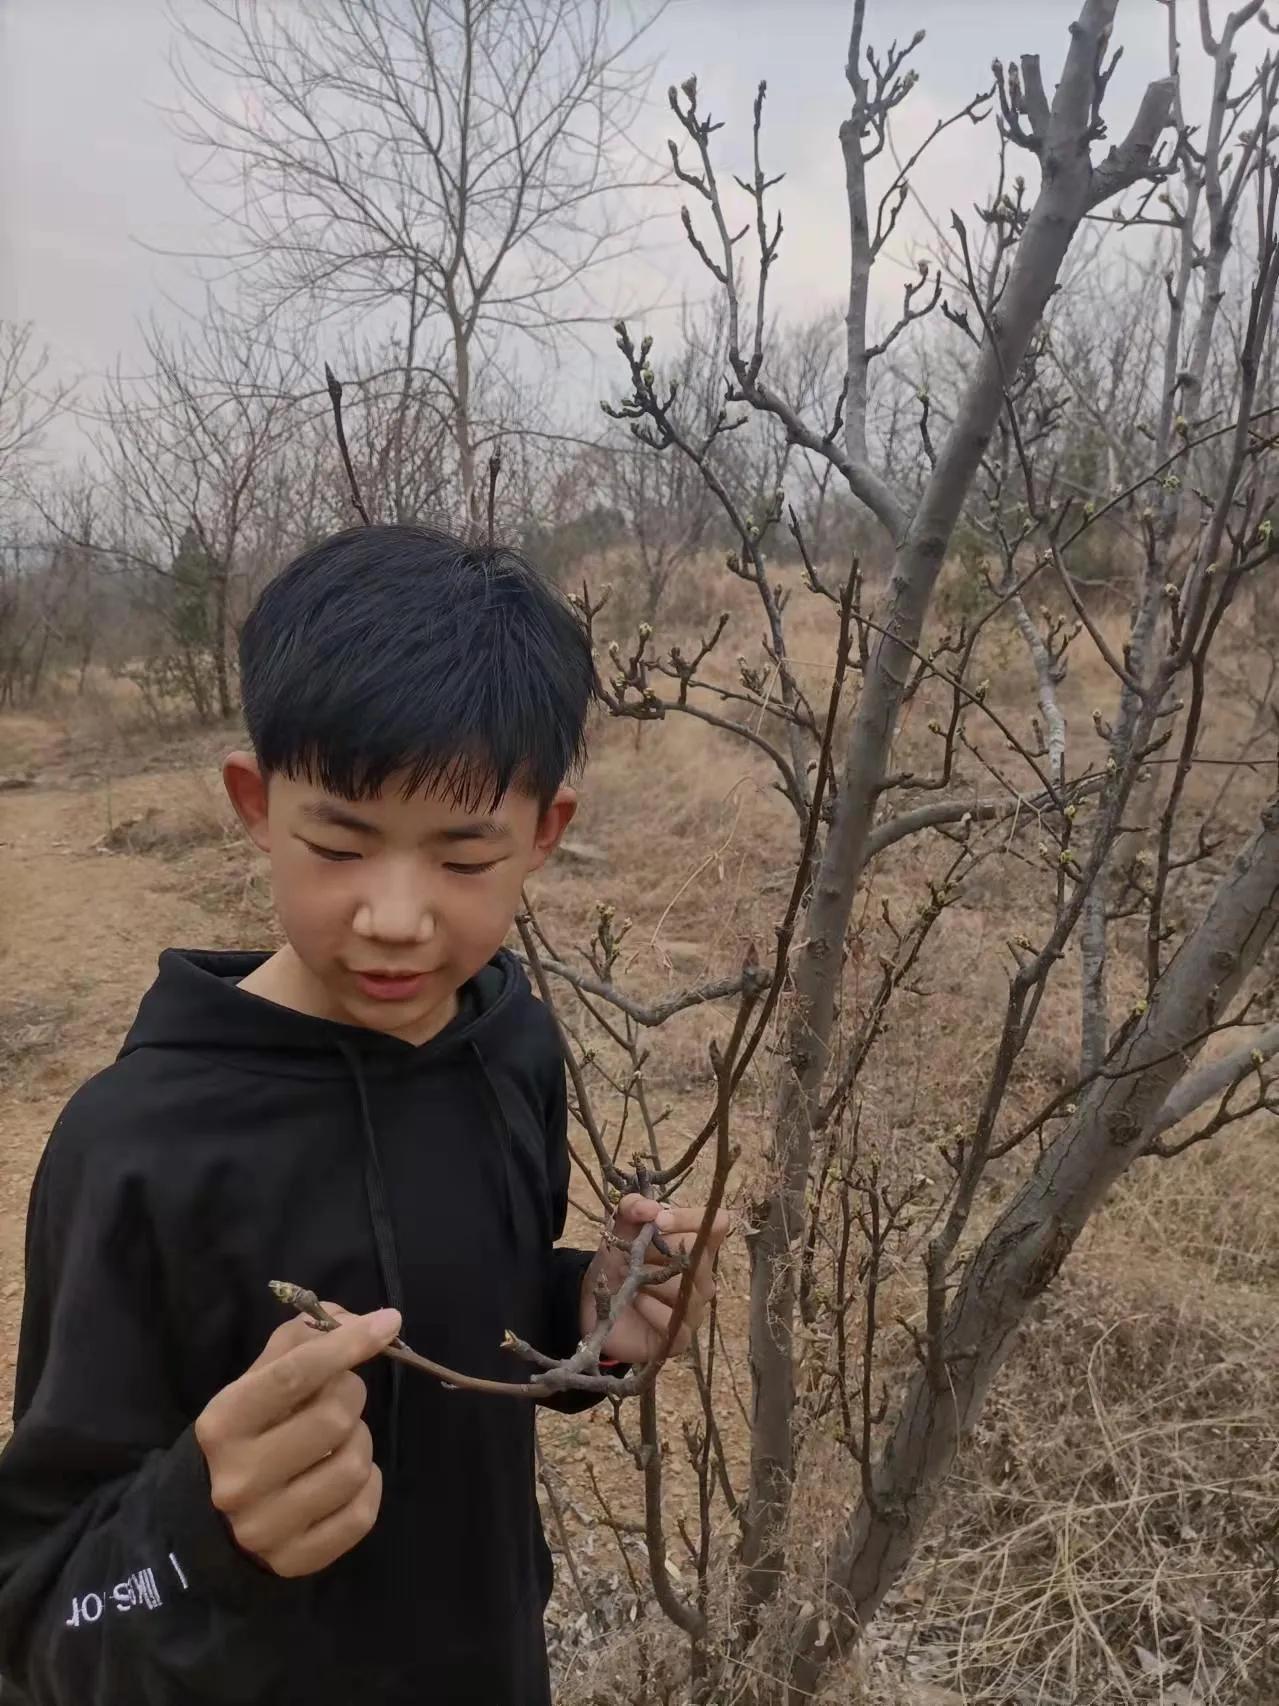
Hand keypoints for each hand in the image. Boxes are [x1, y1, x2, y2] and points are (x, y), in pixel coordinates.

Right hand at [194, 1303, 401, 1577]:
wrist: (210, 1520)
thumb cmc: (246, 1433)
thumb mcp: (257, 1381)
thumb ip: (302, 1341)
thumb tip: (360, 1321)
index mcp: (224, 1423)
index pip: (294, 1375)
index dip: (347, 1345)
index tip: (388, 1322)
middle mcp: (238, 1478)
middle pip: (334, 1417)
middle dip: (351, 1395)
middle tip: (340, 1397)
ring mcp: (266, 1526)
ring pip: (355, 1464)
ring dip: (361, 1441)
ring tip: (340, 1440)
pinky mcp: (294, 1561)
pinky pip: (363, 1513)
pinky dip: (369, 1485)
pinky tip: (349, 1476)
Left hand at [581, 1196, 729, 1364]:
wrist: (594, 1305)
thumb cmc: (617, 1263)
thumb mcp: (619, 1230)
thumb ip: (632, 1208)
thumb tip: (651, 1208)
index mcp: (694, 1245)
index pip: (716, 1224)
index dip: (690, 1219)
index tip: (659, 1221)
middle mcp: (702, 1276)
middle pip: (700, 1258)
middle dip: (660, 1254)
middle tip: (632, 1258)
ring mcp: (694, 1307)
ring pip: (687, 1289)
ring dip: (651, 1281)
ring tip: (629, 1280)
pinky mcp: (680, 1336)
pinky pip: (675, 1320)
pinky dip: (650, 1308)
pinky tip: (635, 1302)